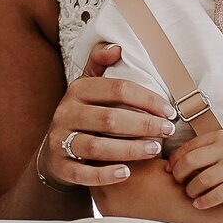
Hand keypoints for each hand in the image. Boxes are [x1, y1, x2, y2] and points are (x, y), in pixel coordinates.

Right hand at [39, 42, 175, 190]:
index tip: (169, 111)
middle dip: (144, 125)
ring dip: (130, 150)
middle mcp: (66, 113)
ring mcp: (60, 141)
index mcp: (77, 90)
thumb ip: (99, 63)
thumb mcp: (87, 86)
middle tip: (168, 131)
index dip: (147, 99)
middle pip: (109, 119)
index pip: (117, 89)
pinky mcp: (60, 167)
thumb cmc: (83, 115)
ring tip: (155, 150)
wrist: (54, 152)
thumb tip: (117, 47)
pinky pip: (83, 174)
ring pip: (97, 147)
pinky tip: (126, 173)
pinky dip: (105, 174)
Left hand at [166, 128, 222, 208]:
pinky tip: (199, 204)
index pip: (188, 147)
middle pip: (190, 162)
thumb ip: (209, 147)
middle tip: (177, 182)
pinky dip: (205, 201)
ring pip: (202, 180)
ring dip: (191, 190)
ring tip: (190, 194)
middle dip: (179, 175)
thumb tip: (180, 160)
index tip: (170, 170)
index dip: (175, 160)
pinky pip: (218, 194)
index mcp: (220, 137)